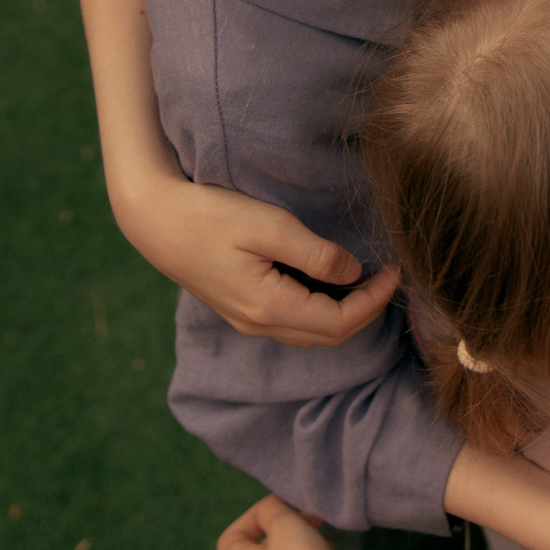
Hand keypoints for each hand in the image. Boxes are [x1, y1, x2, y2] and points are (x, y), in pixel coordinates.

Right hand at [138, 177, 400, 348]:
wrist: (154, 220)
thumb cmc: (210, 214)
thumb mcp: (269, 225)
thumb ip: (315, 253)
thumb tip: (353, 272)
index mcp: (269, 306)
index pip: (339, 322)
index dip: (375, 301)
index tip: (395, 271)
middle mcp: (259, 323)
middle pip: (329, 335)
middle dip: (366, 310)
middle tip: (388, 275)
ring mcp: (247, 320)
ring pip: (311, 333)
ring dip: (345, 313)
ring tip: (367, 278)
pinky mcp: (241, 309)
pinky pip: (293, 323)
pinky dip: (321, 310)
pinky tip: (330, 281)